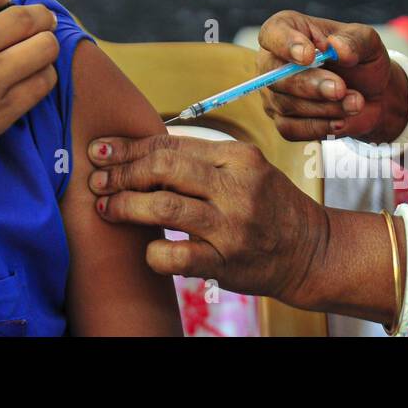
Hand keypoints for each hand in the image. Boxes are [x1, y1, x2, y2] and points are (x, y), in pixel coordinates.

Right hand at [0, 0, 59, 202]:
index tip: (6, 3)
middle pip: (25, 17)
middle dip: (39, 16)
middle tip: (43, 19)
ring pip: (44, 47)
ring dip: (46, 44)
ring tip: (41, 49)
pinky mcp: (2, 111)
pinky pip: (42, 83)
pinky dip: (43, 76)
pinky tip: (35, 77)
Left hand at [87, 135, 328, 304]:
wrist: (311, 249)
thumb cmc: (267, 204)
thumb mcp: (243, 169)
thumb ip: (198, 160)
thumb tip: (136, 153)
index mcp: (236, 156)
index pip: (170, 144)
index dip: (128, 147)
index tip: (100, 151)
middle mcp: (236, 187)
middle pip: (163, 169)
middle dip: (121, 173)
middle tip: (96, 180)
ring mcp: (232, 226)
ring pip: (165, 208)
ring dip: (125, 207)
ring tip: (105, 208)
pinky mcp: (227, 262)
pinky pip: (177, 256)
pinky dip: (153, 253)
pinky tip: (146, 249)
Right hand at [256, 10, 407, 143]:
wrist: (372, 94)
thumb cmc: (362, 60)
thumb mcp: (367, 42)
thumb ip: (354, 41)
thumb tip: (337, 48)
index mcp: (289, 29)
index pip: (272, 33)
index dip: (286, 44)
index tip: (309, 56)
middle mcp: (274, 60)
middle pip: (274, 75)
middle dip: (309, 84)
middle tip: (340, 88)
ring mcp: (274, 93)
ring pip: (286, 104)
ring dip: (325, 107)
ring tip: (355, 103)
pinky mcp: (283, 120)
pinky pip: (290, 128)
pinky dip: (319, 127)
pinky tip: (341, 121)